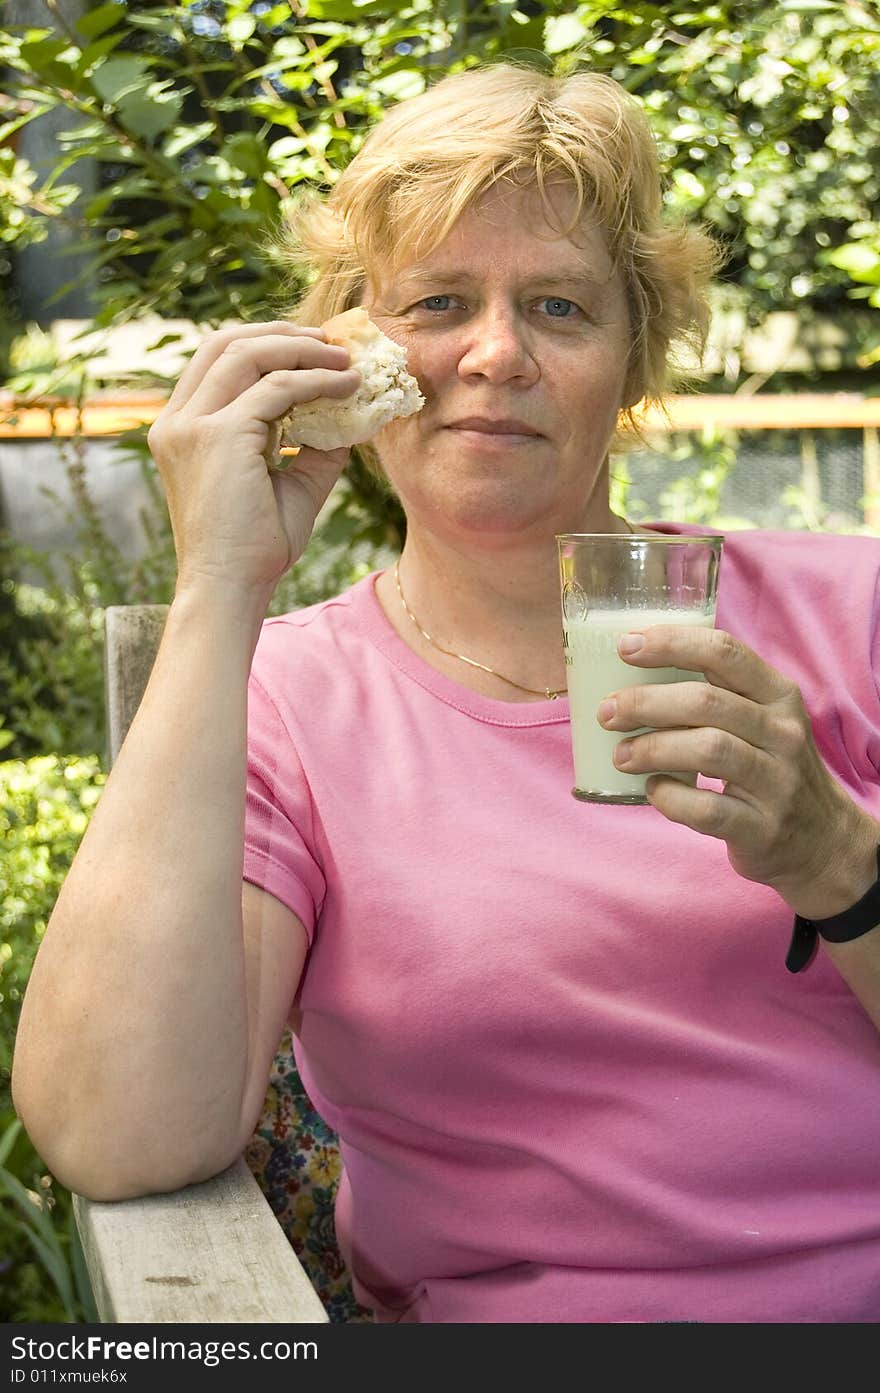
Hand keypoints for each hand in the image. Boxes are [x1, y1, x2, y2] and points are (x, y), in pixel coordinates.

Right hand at [147, 321, 360, 598]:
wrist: (230, 589)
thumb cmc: (255, 549)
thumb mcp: (289, 485)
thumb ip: (312, 446)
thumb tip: (351, 413)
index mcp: (180, 429)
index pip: (215, 362)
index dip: (263, 344)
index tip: (309, 348)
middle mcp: (177, 421)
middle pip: (224, 343)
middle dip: (280, 335)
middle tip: (329, 341)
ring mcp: (192, 425)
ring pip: (247, 354)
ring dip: (300, 350)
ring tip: (344, 360)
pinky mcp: (219, 436)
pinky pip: (275, 388)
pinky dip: (315, 381)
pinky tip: (348, 387)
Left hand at [597, 626, 879, 916]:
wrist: (822, 841)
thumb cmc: (771, 768)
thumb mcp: (762, 721)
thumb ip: (717, 694)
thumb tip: (630, 673)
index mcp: (779, 695)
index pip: (724, 651)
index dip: (670, 643)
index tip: (625, 646)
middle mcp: (783, 733)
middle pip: (706, 701)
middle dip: (646, 702)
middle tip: (608, 712)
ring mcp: (777, 782)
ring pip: (707, 750)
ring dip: (652, 748)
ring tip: (621, 755)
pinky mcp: (761, 828)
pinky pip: (706, 808)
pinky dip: (670, 798)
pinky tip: (653, 791)